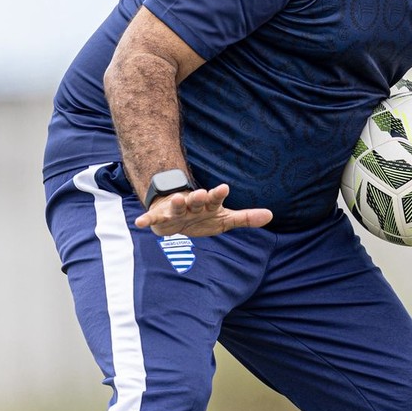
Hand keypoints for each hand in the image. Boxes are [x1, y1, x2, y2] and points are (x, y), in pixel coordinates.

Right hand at [134, 184, 272, 236]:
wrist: (177, 219)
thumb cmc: (204, 217)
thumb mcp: (225, 219)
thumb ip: (245, 218)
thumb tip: (271, 215)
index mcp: (208, 205)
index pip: (215, 198)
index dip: (218, 194)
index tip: (224, 187)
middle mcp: (191, 205)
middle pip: (196, 201)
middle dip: (198, 197)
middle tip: (200, 192)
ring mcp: (175, 211)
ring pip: (176, 207)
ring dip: (176, 204)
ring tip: (177, 199)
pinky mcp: (161, 219)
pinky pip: (153, 220)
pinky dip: (147, 220)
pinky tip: (140, 223)